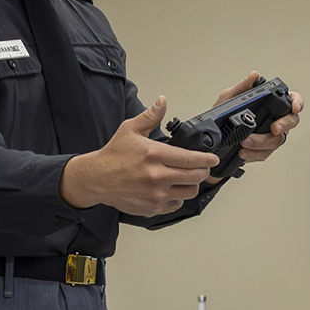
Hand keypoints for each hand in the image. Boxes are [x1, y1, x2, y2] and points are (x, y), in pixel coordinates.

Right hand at [61, 99, 221, 217]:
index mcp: (154, 155)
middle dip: (203, 172)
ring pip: (188, 192)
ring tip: (186, 178)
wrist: (97, 179)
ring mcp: (155, 194)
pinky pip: (175, 205)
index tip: (212, 159)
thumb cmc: (113, 156)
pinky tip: (172, 189)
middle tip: (202, 168)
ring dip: (191, 185)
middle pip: (195, 177)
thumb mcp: (130, 129)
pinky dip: (177, 198)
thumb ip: (150, 116)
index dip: (206, 159)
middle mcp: (157, 176)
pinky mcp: (152, 207)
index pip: (190, 158)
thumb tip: (162, 101)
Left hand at [211, 72, 303, 163]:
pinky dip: (254, 154)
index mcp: (271, 103)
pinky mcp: (263, 150)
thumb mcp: (229, 98)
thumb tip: (254, 76)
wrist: (213, 138)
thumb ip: (242, 87)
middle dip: (284, 125)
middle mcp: (274, 119)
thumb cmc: (223, 115)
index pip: (291, 99)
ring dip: (263, 142)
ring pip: (277, 140)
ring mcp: (270, 135)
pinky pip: (265, 154)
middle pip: (291, 121)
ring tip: (246, 142)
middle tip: (273, 128)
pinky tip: (243, 152)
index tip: (294, 108)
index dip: (297, 102)